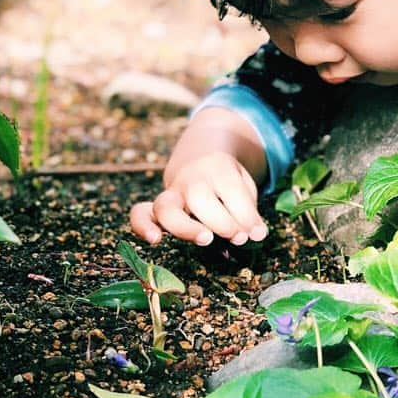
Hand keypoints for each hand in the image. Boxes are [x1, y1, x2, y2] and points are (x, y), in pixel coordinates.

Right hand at [130, 152, 267, 245]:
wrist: (200, 156)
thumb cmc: (227, 180)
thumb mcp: (244, 184)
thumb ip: (247, 208)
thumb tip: (254, 235)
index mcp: (217, 166)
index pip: (231, 190)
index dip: (246, 214)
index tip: (258, 233)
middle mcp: (189, 179)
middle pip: (199, 197)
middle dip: (221, 221)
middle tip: (239, 237)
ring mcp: (170, 193)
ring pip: (166, 208)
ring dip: (185, 228)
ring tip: (206, 240)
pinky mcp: (156, 207)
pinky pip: (140, 214)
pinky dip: (142, 226)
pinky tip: (154, 240)